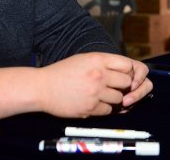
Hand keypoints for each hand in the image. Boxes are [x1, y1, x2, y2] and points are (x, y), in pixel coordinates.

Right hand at [37, 52, 151, 117]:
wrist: (42, 87)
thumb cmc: (62, 72)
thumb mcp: (83, 59)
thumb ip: (102, 62)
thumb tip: (123, 70)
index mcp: (98, 60)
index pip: (127, 65)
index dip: (127, 72)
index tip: (121, 76)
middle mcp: (99, 75)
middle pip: (126, 83)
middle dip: (121, 86)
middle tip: (112, 87)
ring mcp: (95, 92)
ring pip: (118, 98)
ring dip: (112, 99)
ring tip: (99, 95)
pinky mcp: (90, 107)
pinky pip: (108, 110)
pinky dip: (102, 108)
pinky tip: (92, 103)